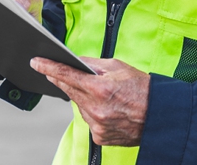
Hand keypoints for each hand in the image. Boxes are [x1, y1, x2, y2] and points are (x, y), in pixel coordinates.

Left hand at [31, 56, 148, 146]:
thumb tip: (76, 60)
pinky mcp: (99, 137)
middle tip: (57, 72)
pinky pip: (89, 120)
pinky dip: (93, 113)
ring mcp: (97, 125)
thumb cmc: (143, 89)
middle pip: (69, 91)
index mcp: (100, 88)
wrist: (160, 116)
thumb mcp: (119, 67)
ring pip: (79, 106)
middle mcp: (95, 108)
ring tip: (103, 94)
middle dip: (63, 80)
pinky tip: (108, 109)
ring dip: (84, 98)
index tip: (36, 62)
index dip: (48, 67)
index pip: (66, 75)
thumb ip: (94, 63)